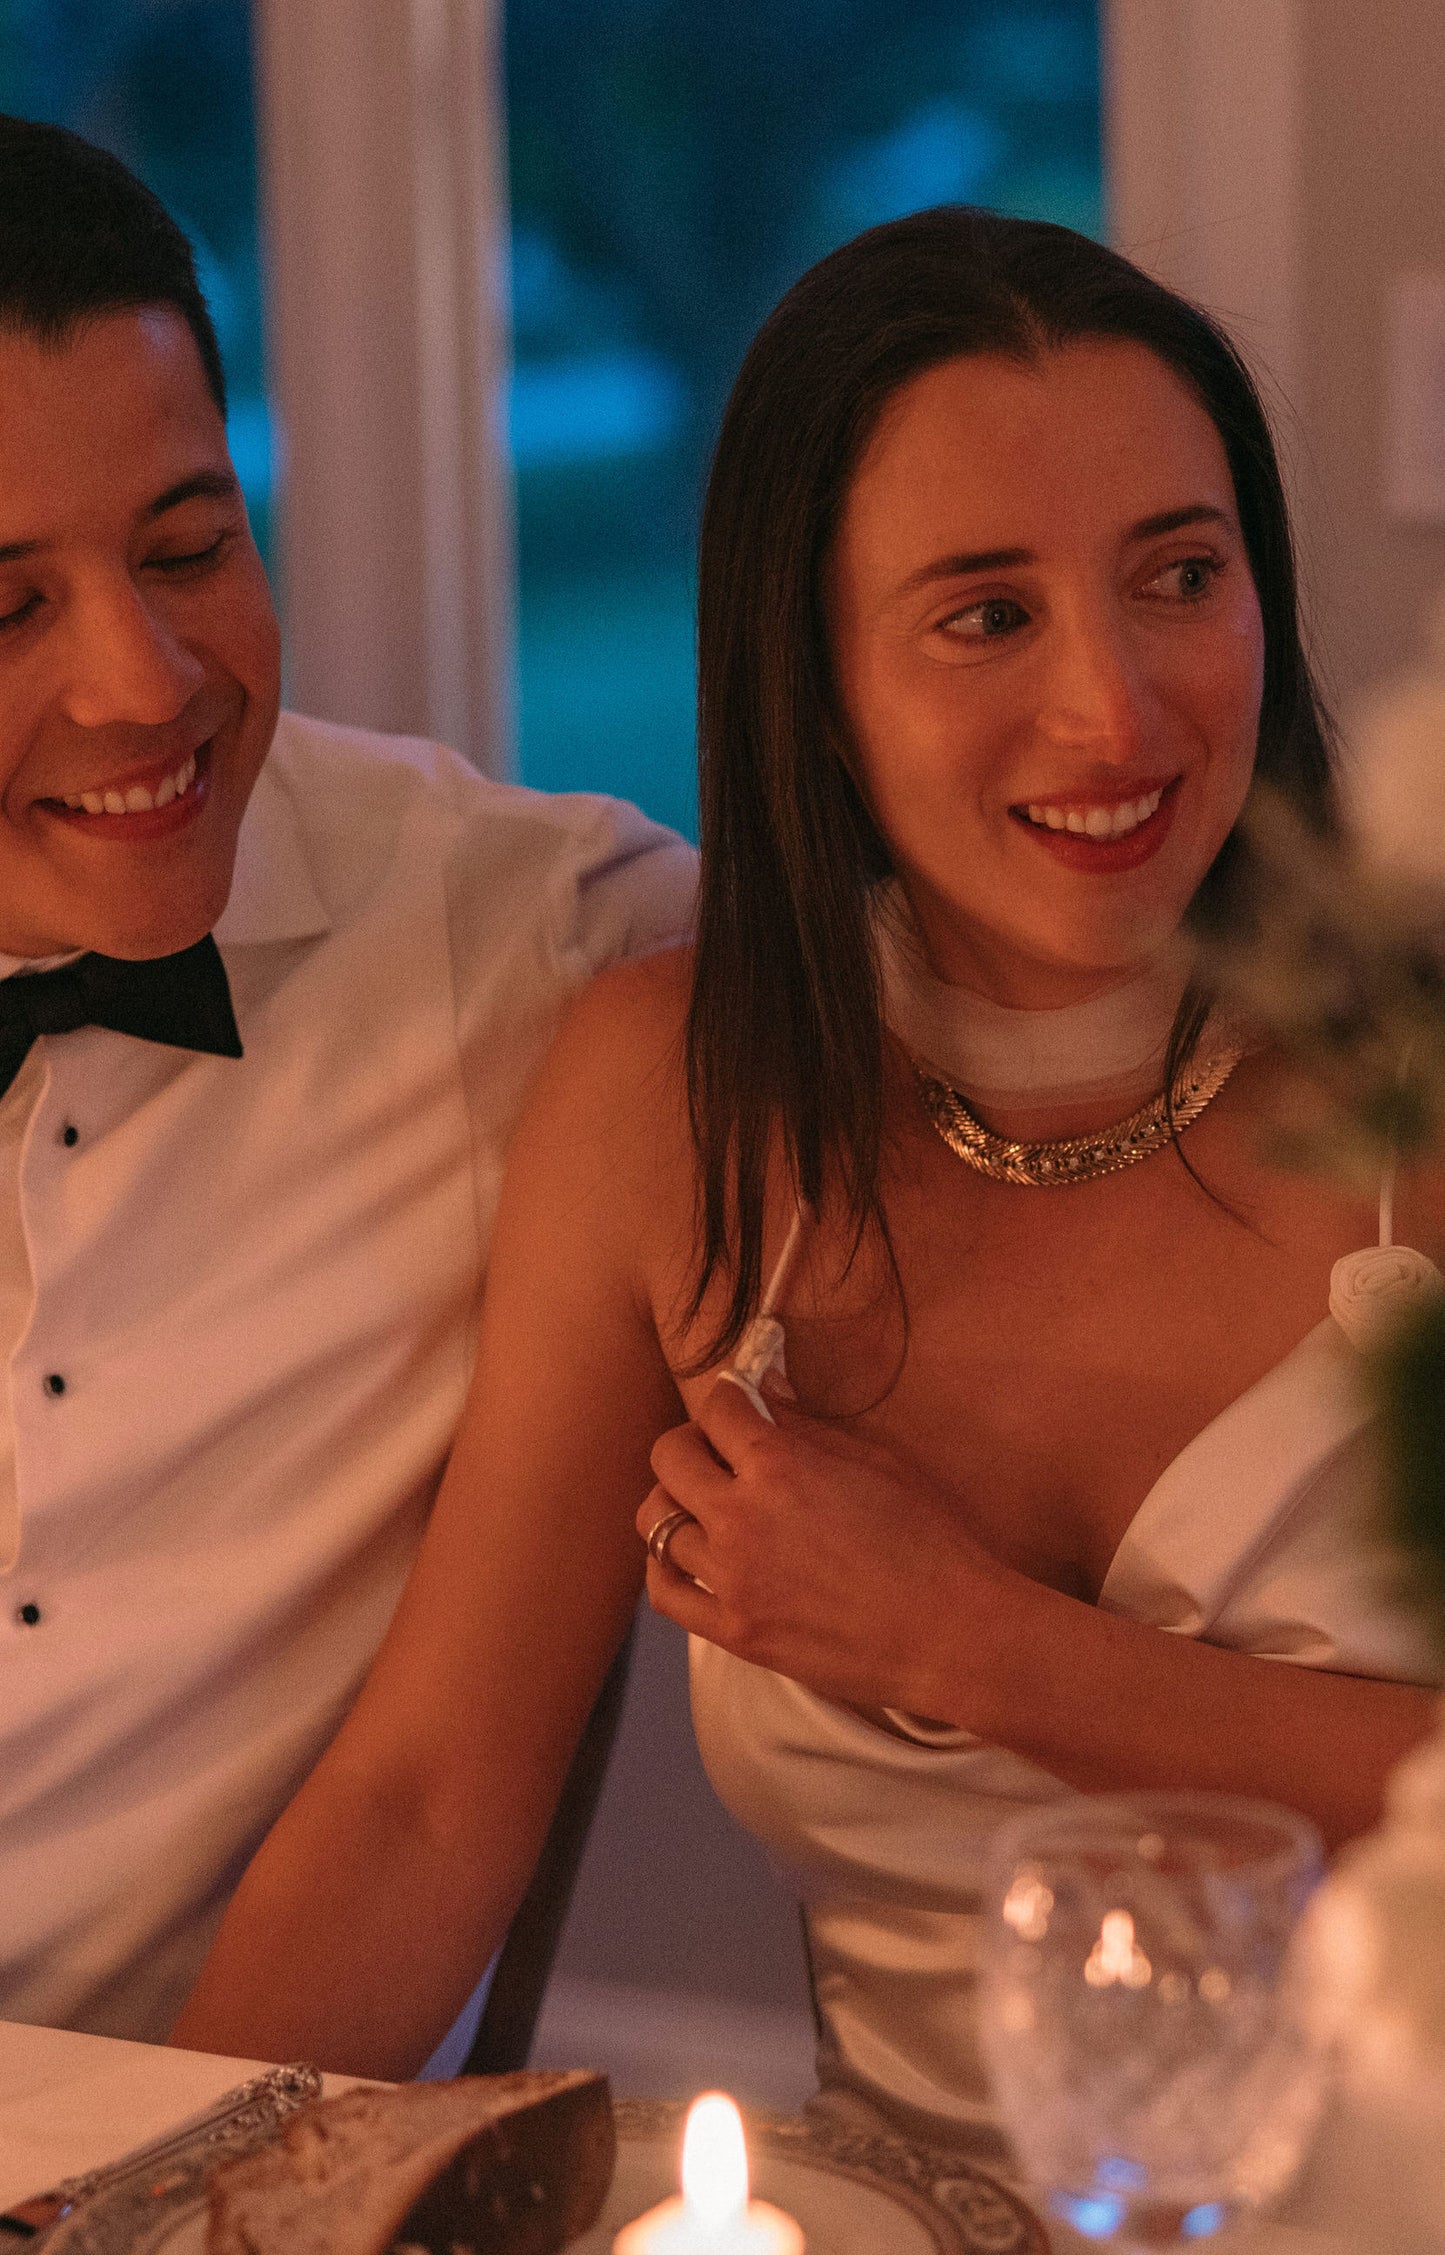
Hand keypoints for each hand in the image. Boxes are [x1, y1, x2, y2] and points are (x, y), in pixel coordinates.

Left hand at [636, 1376, 1027, 1724]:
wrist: (951, 1633)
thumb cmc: (931, 1540)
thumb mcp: (877, 1461)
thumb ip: (809, 1425)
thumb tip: (765, 1388)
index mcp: (781, 1466)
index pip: (716, 1407)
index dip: (727, 1398)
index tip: (738, 1405)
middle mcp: (743, 1518)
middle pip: (669, 1458)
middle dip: (690, 1441)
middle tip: (718, 1451)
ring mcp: (733, 1579)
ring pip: (655, 1522)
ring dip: (676, 1502)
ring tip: (706, 1505)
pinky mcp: (735, 1632)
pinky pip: (665, 1592)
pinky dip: (665, 1566)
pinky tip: (690, 1556)